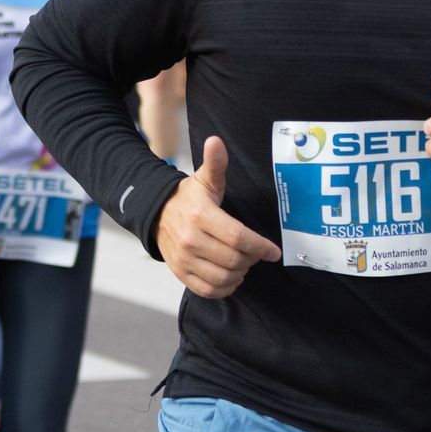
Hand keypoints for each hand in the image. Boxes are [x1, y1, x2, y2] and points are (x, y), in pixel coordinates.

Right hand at [154, 136, 280, 298]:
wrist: (156, 213)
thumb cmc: (189, 197)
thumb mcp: (204, 178)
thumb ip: (215, 162)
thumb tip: (216, 141)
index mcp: (200, 215)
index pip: (237, 236)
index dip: (260, 246)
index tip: (273, 251)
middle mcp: (190, 239)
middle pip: (233, 259)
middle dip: (252, 258)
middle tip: (256, 252)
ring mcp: (184, 259)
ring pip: (223, 277)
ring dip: (240, 274)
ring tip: (244, 262)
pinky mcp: (180, 273)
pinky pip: (208, 290)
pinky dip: (225, 288)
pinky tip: (232, 277)